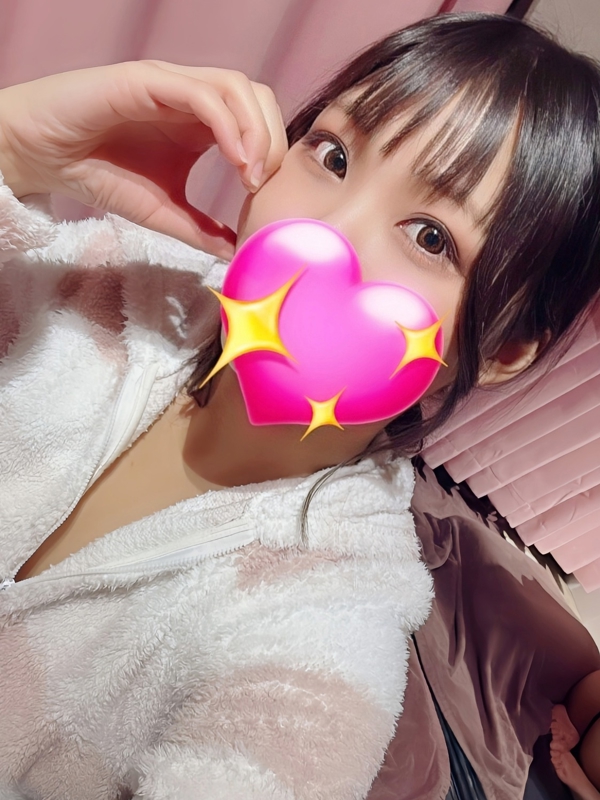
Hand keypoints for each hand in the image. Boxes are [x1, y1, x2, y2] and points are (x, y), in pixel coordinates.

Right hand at [0, 62, 287, 257]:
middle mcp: (193, 97)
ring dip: (255, 131)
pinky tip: (232, 160)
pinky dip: (227, 125)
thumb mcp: (163, 212)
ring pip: (236, 87)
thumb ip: (202, 229)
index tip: (263, 197)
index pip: (259, 120)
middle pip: (258, 97)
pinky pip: (202, 93)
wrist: (45, 159)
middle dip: (273, 140)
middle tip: (261, 186)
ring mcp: (172, 84)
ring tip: (250, 175)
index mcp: (202, 123)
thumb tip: (238, 253)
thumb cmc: (101, 176)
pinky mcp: (148, 80)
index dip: (273, 154)